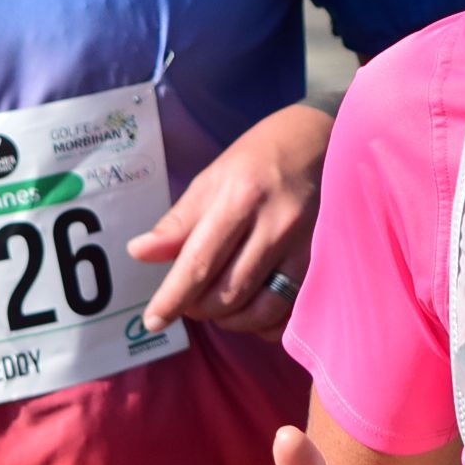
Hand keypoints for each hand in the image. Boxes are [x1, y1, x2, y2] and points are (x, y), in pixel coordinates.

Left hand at [127, 102, 330, 335]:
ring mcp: (305, 246)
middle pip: (228, 293)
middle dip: (200, 308)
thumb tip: (139, 253)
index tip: (153, 320)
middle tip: (190, 299)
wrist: (324, 140)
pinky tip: (253, 311)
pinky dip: (267, 323)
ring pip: (261, 309)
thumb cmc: (260, 158)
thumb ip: (179, 222)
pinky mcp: (324, 260)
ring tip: (218, 305)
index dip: (173, 298)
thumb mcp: (213, 178)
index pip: (199, 262)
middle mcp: (275, 226)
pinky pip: (291, 311)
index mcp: (240, 200)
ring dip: (231, 319)